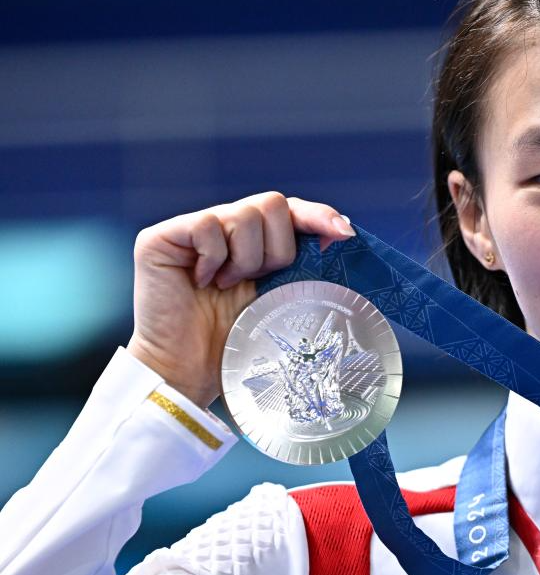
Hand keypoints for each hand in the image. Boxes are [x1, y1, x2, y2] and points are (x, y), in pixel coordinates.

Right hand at [126, 192, 354, 406]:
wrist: (189, 371)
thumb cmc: (234, 341)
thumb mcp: (281, 294)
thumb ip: (303, 261)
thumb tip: (342, 231)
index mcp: (253, 240)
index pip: (290, 209)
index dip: (318, 215)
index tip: (342, 234)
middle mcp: (223, 226)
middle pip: (272, 204)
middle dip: (276, 249)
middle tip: (256, 281)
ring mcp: (191, 228)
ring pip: (244, 214)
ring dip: (245, 260)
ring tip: (226, 287)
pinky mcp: (161, 236)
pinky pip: (207, 225)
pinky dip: (212, 259)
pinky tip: (201, 283)